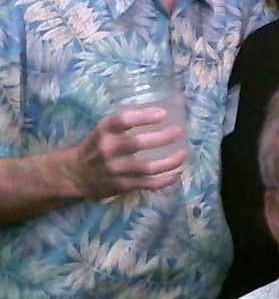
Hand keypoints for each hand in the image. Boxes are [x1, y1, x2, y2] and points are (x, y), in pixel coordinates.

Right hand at [70, 107, 185, 199]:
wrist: (74, 174)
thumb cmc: (97, 146)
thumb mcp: (104, 129)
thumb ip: (125, 123)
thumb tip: (162, 113)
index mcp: (104, 131)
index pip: (123, 120)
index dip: (145, 116)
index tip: (164, 113)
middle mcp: (108, 150)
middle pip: (137, 143)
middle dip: (162, 137)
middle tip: (178, 132)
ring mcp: (115, 170)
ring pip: (147, 167)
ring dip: (169, 161)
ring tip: (183, 154)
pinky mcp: (121, 186)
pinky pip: (147, 184)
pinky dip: (165, 180)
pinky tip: (177, 173)